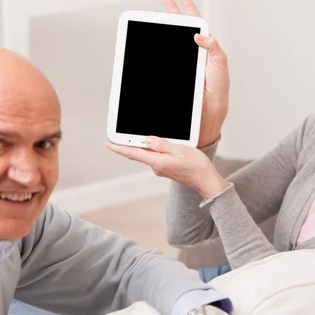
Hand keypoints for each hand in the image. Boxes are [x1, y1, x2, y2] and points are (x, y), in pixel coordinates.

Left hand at [105, 136, 228, 199]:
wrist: (206, 181)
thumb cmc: (196, 166)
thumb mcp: (180, 149)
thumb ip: (162, 144)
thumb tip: (147, 140)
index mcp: (158, 162)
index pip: (134, 153)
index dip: (120, 148)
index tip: (108, 144)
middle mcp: (156, 167)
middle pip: (140, 152)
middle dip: (132, 143)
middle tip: (123, 133)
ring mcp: (161, 169)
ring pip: (150, 153)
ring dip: (147, 145)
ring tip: (150, 134)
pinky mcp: (166, 168)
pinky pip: (157, 156)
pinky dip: (156, 149)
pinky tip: (162, 143)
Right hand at [162, 0, 229, 147]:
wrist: (207, 114)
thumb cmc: (217, 91)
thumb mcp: (220, 67)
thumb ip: (213, 49)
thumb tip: (200, 35)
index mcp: (205, 50)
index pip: (196, 25)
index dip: (188, 11)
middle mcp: (193, 55)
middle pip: (180, 30)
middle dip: (171, 14)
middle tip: (163, 1)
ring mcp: (182, 64)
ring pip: (170, 43)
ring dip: (161, 30)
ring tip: (154, 17)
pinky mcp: (173, 75)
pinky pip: (162, 60)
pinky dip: (155, 52)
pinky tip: (148, 46)